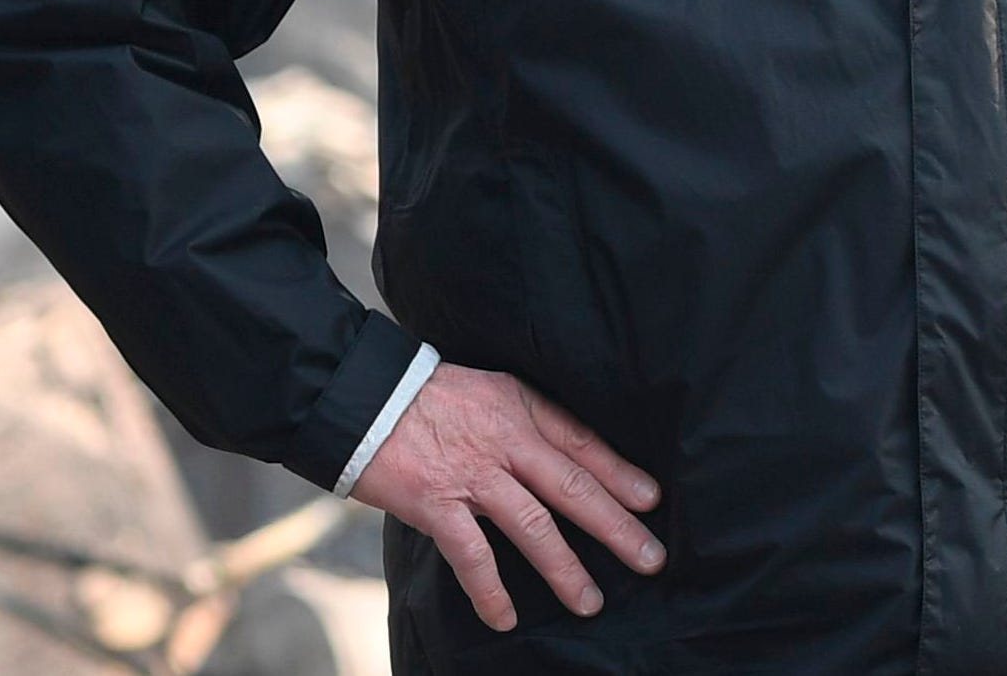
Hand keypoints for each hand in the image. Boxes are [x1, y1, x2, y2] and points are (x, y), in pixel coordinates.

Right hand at [351, 362, 665, 631]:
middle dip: (616, 527)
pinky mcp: (435, 501)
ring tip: (590, 601)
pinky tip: (505, 617)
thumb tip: (554, 458)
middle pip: (572, 487)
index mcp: (515, 405)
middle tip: (651, 559)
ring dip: (566, 568)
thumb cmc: (416, 393)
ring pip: (534, 526)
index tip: (651, 501)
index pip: (580, 441)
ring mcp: (470, 472)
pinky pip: (473, 555)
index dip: (619, 473)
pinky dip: (492, 591)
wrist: (355, 393)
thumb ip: (516, 419)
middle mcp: (502, 438)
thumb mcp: (479, 389)